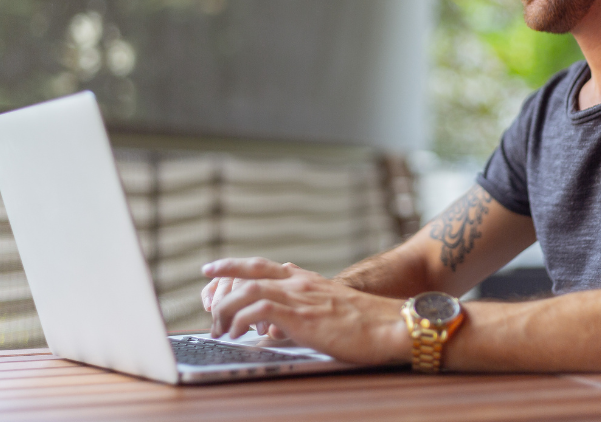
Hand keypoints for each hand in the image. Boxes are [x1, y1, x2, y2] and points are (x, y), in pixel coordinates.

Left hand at [202, 257, 411, 364]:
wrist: (393, 325)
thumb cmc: (371, 324)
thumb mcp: (335, 308)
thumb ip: (311, 307)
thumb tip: (289, 319)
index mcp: (308, 280)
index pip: (263, 266)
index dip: (234, 266)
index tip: (212, 269)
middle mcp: (301, 283)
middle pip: (250, 274)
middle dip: (221, 284)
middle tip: (206, 305)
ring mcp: (301, 297)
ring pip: (248, 291)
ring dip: (227, 309)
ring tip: (219, 328)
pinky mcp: (301, 316)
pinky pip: (259, 311)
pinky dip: (241, 320)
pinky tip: (236, 334)